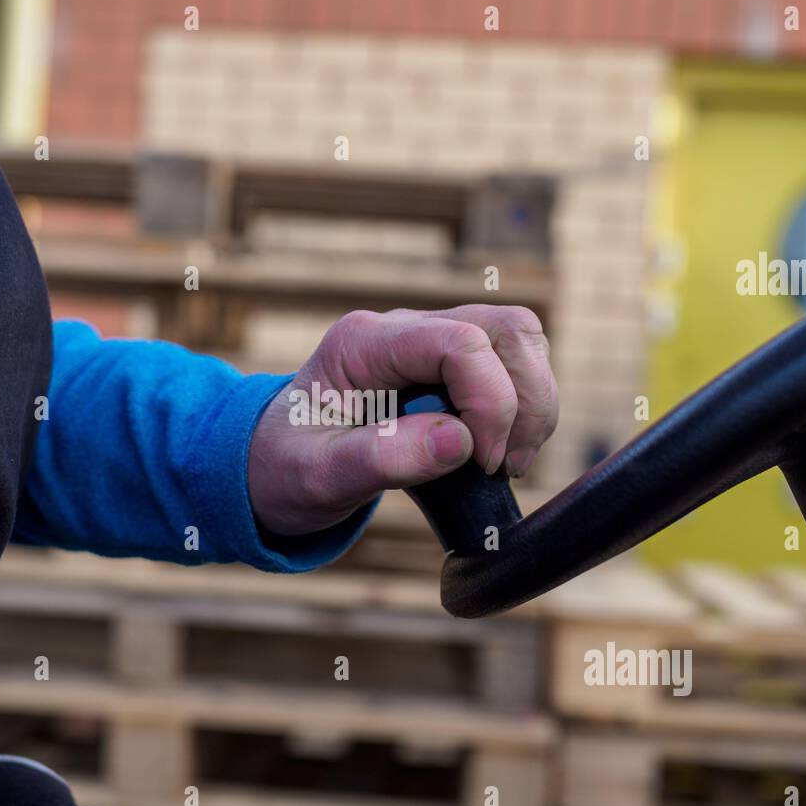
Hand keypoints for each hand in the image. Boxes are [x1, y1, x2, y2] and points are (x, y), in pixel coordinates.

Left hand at [248, 306, 558, 537]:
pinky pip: (512, 364)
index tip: (480, 462)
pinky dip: (524, 407)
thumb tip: (459, 442)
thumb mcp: (318, 477)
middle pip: (504, 328)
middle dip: (523, 400)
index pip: (459, 342)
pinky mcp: (449, 365)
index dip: (490, 402)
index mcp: (363, 345)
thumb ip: (382, 458)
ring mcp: (429, 341)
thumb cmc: (286, 469)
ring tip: (506, 462)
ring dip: (533, 401)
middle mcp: (402, 330)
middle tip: (502, 466)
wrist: (273, 467)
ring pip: (519, 339)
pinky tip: (495, 454)